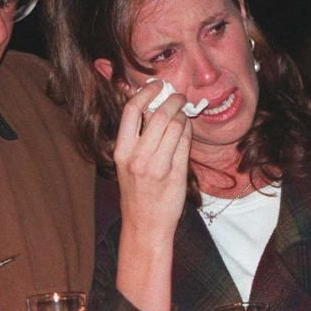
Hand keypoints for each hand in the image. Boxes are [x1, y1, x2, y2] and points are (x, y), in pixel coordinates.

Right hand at [114, 80, 191, 243]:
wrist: (145, 225)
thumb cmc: (137, 194)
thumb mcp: (127, 164)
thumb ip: (137, 137)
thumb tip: (154, 105)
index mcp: (122, 152)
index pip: (132, 111)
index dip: (147, 92)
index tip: (157, 85)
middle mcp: (137, 157)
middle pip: (159, 115)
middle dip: (172, 100)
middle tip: (178, 97)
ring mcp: (157, 166)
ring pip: (176, 126)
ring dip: (182, 114)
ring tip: (183, 113)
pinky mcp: (175, 173)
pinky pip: (185, 142)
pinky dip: (188, 131)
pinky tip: (187, 130)